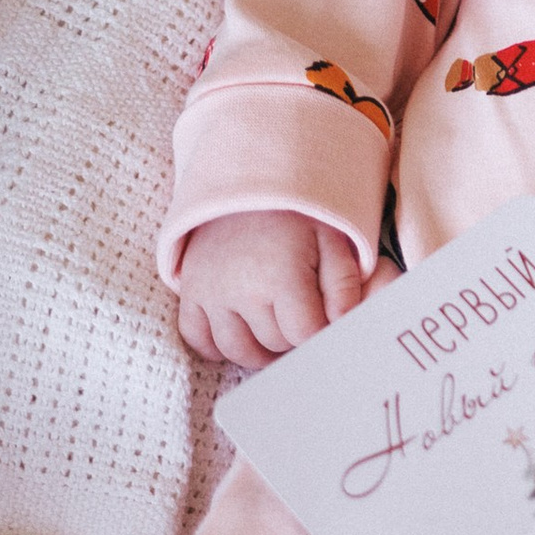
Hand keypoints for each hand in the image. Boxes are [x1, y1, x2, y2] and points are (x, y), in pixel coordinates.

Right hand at [173, 208, 364, 367]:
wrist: (246, 183)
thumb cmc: (296, 215)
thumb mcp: (332, 240)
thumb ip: (344, 286)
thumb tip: (342, 323)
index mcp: (280, 274)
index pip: (304, 335)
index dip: (319, 331)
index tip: (322, 314)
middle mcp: (240, 288)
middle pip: (273, 344)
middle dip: (292, 335)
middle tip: (300, 309)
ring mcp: (209, 292)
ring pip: (237, 351)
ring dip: (260, 348)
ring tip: (275, 326)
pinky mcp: (190, 291)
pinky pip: (198, 339)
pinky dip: (218, 345)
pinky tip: (240, 329)